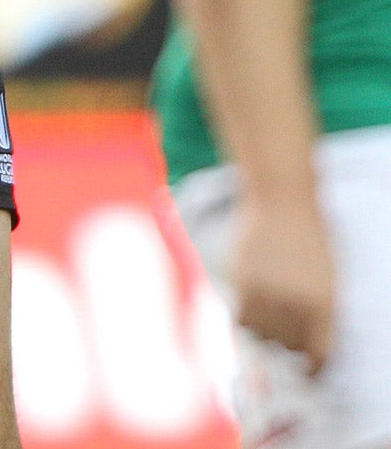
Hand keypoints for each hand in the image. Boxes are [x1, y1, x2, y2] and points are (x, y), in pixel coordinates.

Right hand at [233, 191, 336, 373]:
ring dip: (265, 331)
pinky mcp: (243, 280)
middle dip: (287, 344)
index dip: (312, 368)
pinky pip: (242, 318)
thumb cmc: (310, 236)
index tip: (307, 370)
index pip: (319, 353)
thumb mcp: (327, 276)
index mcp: (326, 303)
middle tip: (285, 333)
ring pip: (262, 335)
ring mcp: (268, 291)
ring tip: (268, 315)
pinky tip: (251, 306)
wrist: (282, 199)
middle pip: (288, 346)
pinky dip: (246, 319)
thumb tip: (305, 341)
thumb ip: (317, 309)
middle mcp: (297, 302)